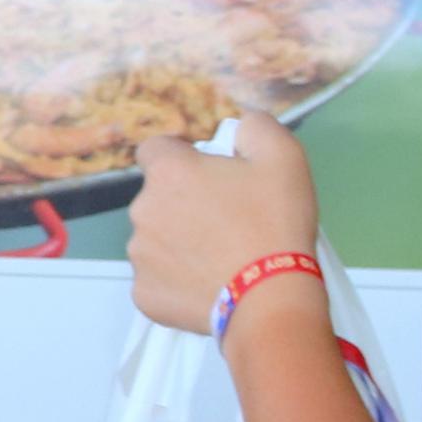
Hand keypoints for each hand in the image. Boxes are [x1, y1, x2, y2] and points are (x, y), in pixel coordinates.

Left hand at [128, 115, 321, 335]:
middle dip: (184, 203)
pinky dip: (177, 279)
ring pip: (154, 239)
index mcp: (169, 173)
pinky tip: (208, 283)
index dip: (181, 157)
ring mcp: (139, 256)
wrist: (271, 297)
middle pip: (157, 197)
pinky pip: (157, 278)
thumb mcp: (283, 155)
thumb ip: (255, 127)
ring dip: (178, 241)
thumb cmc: (275, 222)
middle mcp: (142, 210)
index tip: (207, 174)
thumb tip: (238, 125)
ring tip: (220, 256)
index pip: (155, 149)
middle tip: (226, 221)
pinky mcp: (143, 295)